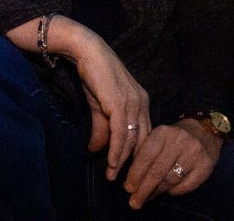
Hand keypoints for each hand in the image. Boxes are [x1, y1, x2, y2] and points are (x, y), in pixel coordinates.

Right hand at [73, 31, 150, 180]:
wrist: (87, 51)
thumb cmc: (94, 75)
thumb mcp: (100, 105)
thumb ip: (102, 127)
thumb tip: (96, 150)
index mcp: (142, 102)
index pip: (145, 134)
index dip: (137, 155)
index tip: (129, 172)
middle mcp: (142, 103)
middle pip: (142, 140)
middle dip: (133, 163)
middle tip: (124, 182)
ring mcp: (133, 103)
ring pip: (131, 140)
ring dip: (122, 161)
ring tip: (112, 177)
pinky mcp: (120, 103)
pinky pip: (121, 134)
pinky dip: (116, 151)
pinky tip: (110, 163)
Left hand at [124, 119, 222, 209]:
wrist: (204, 131)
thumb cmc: (174, 137)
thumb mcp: (158, 137)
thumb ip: (144, 152)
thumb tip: (130, 179)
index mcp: (163, 132)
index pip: (146, 155)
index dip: (136, 173)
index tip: (128, 187)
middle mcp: (178, 141)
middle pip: (158, 171)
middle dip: (144, 189)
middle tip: (135, 201)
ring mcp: (193, 154)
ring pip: (171, 179)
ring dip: (157, 191)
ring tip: (148, 197)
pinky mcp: (205, 166)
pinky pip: (186, 186)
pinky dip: (175, 191)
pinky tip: (167, 192)